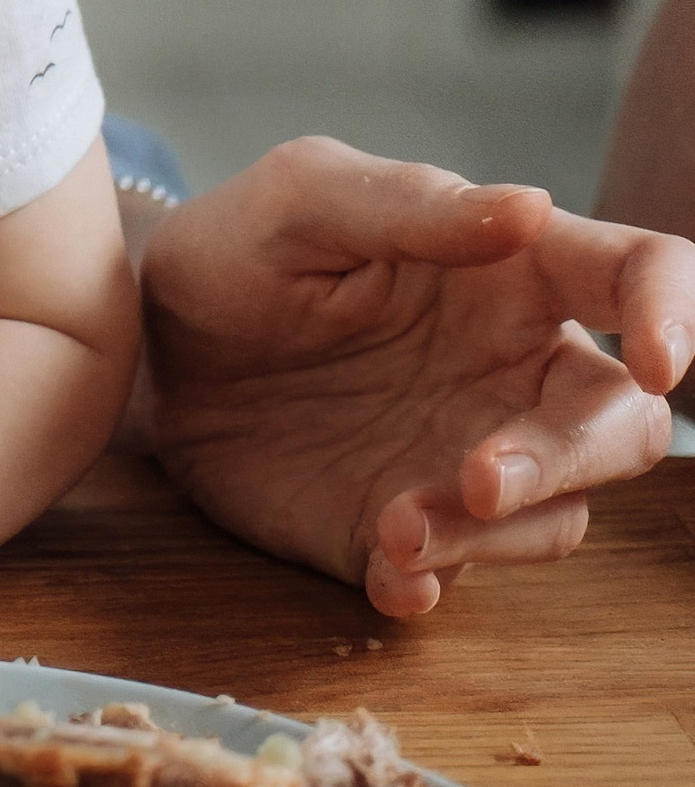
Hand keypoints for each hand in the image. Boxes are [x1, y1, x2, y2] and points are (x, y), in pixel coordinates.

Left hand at [139, 135, 694, 618]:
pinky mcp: (401, 531)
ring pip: (550, 515)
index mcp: (508, 272)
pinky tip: (387, 574)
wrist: (144, 349)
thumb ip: (410, 206)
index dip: (671, 313)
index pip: (636, 275)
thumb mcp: (299, 200)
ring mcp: (464, 460)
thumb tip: (531, 208)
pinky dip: (430, 586)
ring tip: (394, 525)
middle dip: (570, 458)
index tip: (656, 359)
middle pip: (618, 424)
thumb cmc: (235, 249)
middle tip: (479, 477)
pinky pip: (452, 578)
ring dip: (489, 535)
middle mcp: (510, 371)